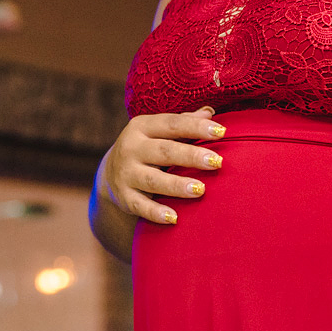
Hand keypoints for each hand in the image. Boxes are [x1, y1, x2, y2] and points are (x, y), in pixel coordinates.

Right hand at [100, 107, 224, 224]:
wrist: (110, 173)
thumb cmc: (147, 147)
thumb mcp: (158, 131)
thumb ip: (184, 122)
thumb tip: (210, 112)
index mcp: (142, 127)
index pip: (172, 124)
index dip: (196, 126)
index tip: (221, 132)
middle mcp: (131, 148)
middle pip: (164, 151)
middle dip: (191, 156)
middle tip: (216, 161)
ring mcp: (126, 173)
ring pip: (153, 179)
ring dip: (176, 185)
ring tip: (200, 189)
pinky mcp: (124, 197)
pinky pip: (140, 205)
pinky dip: (155, 212)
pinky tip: (173, 218)